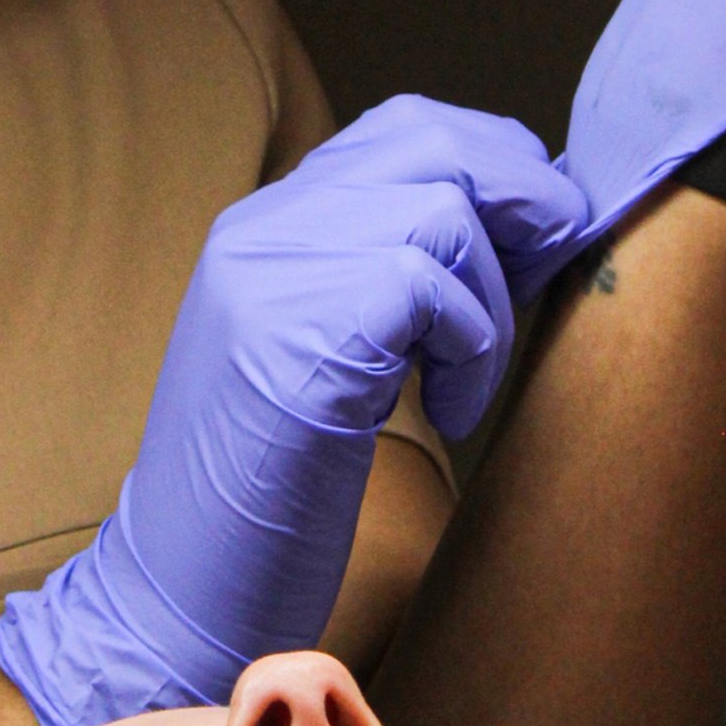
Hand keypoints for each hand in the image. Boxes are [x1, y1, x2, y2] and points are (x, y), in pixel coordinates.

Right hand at [0, 98, 584, 725]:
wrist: (174, 596)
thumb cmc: (261, 501)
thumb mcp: (321, 360)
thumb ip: (382, 283)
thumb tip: (520, 229)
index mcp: (261, 230)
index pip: (401, 130)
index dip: (494, 166)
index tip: (538, 237)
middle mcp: (260, 234)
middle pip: (430, 137)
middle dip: (521, 196)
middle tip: (550, 272)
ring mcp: (273, 280)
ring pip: (442, 205)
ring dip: (494, 296)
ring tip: (468, 380)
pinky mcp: (300, 339)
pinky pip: (429, 284)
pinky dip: (471, 344)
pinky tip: (448, 411)